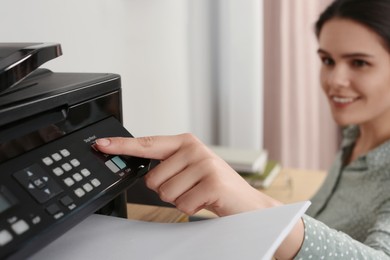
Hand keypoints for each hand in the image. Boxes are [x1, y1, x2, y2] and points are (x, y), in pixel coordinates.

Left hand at [95, 133, 280, 215]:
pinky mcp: (211, 182)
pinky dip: (191, 209)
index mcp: (185, 142)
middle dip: (168, 190)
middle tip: (190, 187)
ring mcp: (204, 164)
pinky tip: (206, 200)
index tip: (101, 145)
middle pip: (152, 179)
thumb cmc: (214, 185)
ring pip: (166, 193)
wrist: (246, 202)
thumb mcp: (190, 168)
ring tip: (199, 193)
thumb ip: (167, 164)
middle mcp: (194, 148)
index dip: (122, 146)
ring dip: (181, 200)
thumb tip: (141, 171)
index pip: (147, 144)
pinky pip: (182, 204)